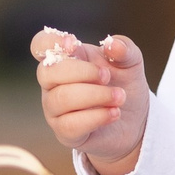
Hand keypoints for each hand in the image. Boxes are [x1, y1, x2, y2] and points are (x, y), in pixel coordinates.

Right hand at [31, 28, 150, 174]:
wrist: (133, 120)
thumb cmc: (123, 84)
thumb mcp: (130, 62)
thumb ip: (124, 48)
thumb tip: (111, 44)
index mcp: (65, 59)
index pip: (41, 44)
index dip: (52, 42)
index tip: (73, 44)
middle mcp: (53, 83)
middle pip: (47, 72)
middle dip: (83, 72)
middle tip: (108, 77)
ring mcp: (55, 108)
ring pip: (61, 99)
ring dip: (95, 96)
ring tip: (120, 97)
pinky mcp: (65, 132)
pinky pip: (70, 125)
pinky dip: (96, 117)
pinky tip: (115, 113)